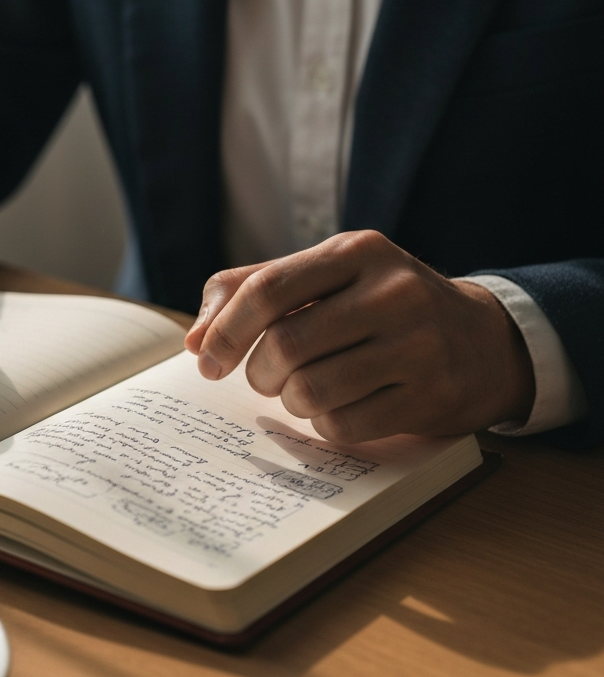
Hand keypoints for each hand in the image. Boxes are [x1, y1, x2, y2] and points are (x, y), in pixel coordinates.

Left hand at [184, 231, 534, 441]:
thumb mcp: (325, 277)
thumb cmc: (378, 306)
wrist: (482, 341)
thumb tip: (194, 341)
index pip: (267, 290)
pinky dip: (324, 424)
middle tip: (263, 378)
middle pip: (285, 344)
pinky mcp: (431, 396)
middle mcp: (393, 291)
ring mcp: (418, 344)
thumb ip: (250, 290)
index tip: (205, 360)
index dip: (224, 331)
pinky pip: (344, 425)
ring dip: (290, 400)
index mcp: (357, 251)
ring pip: (311, 390)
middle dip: (258, 372)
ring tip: (301, 390)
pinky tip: (337, 408)